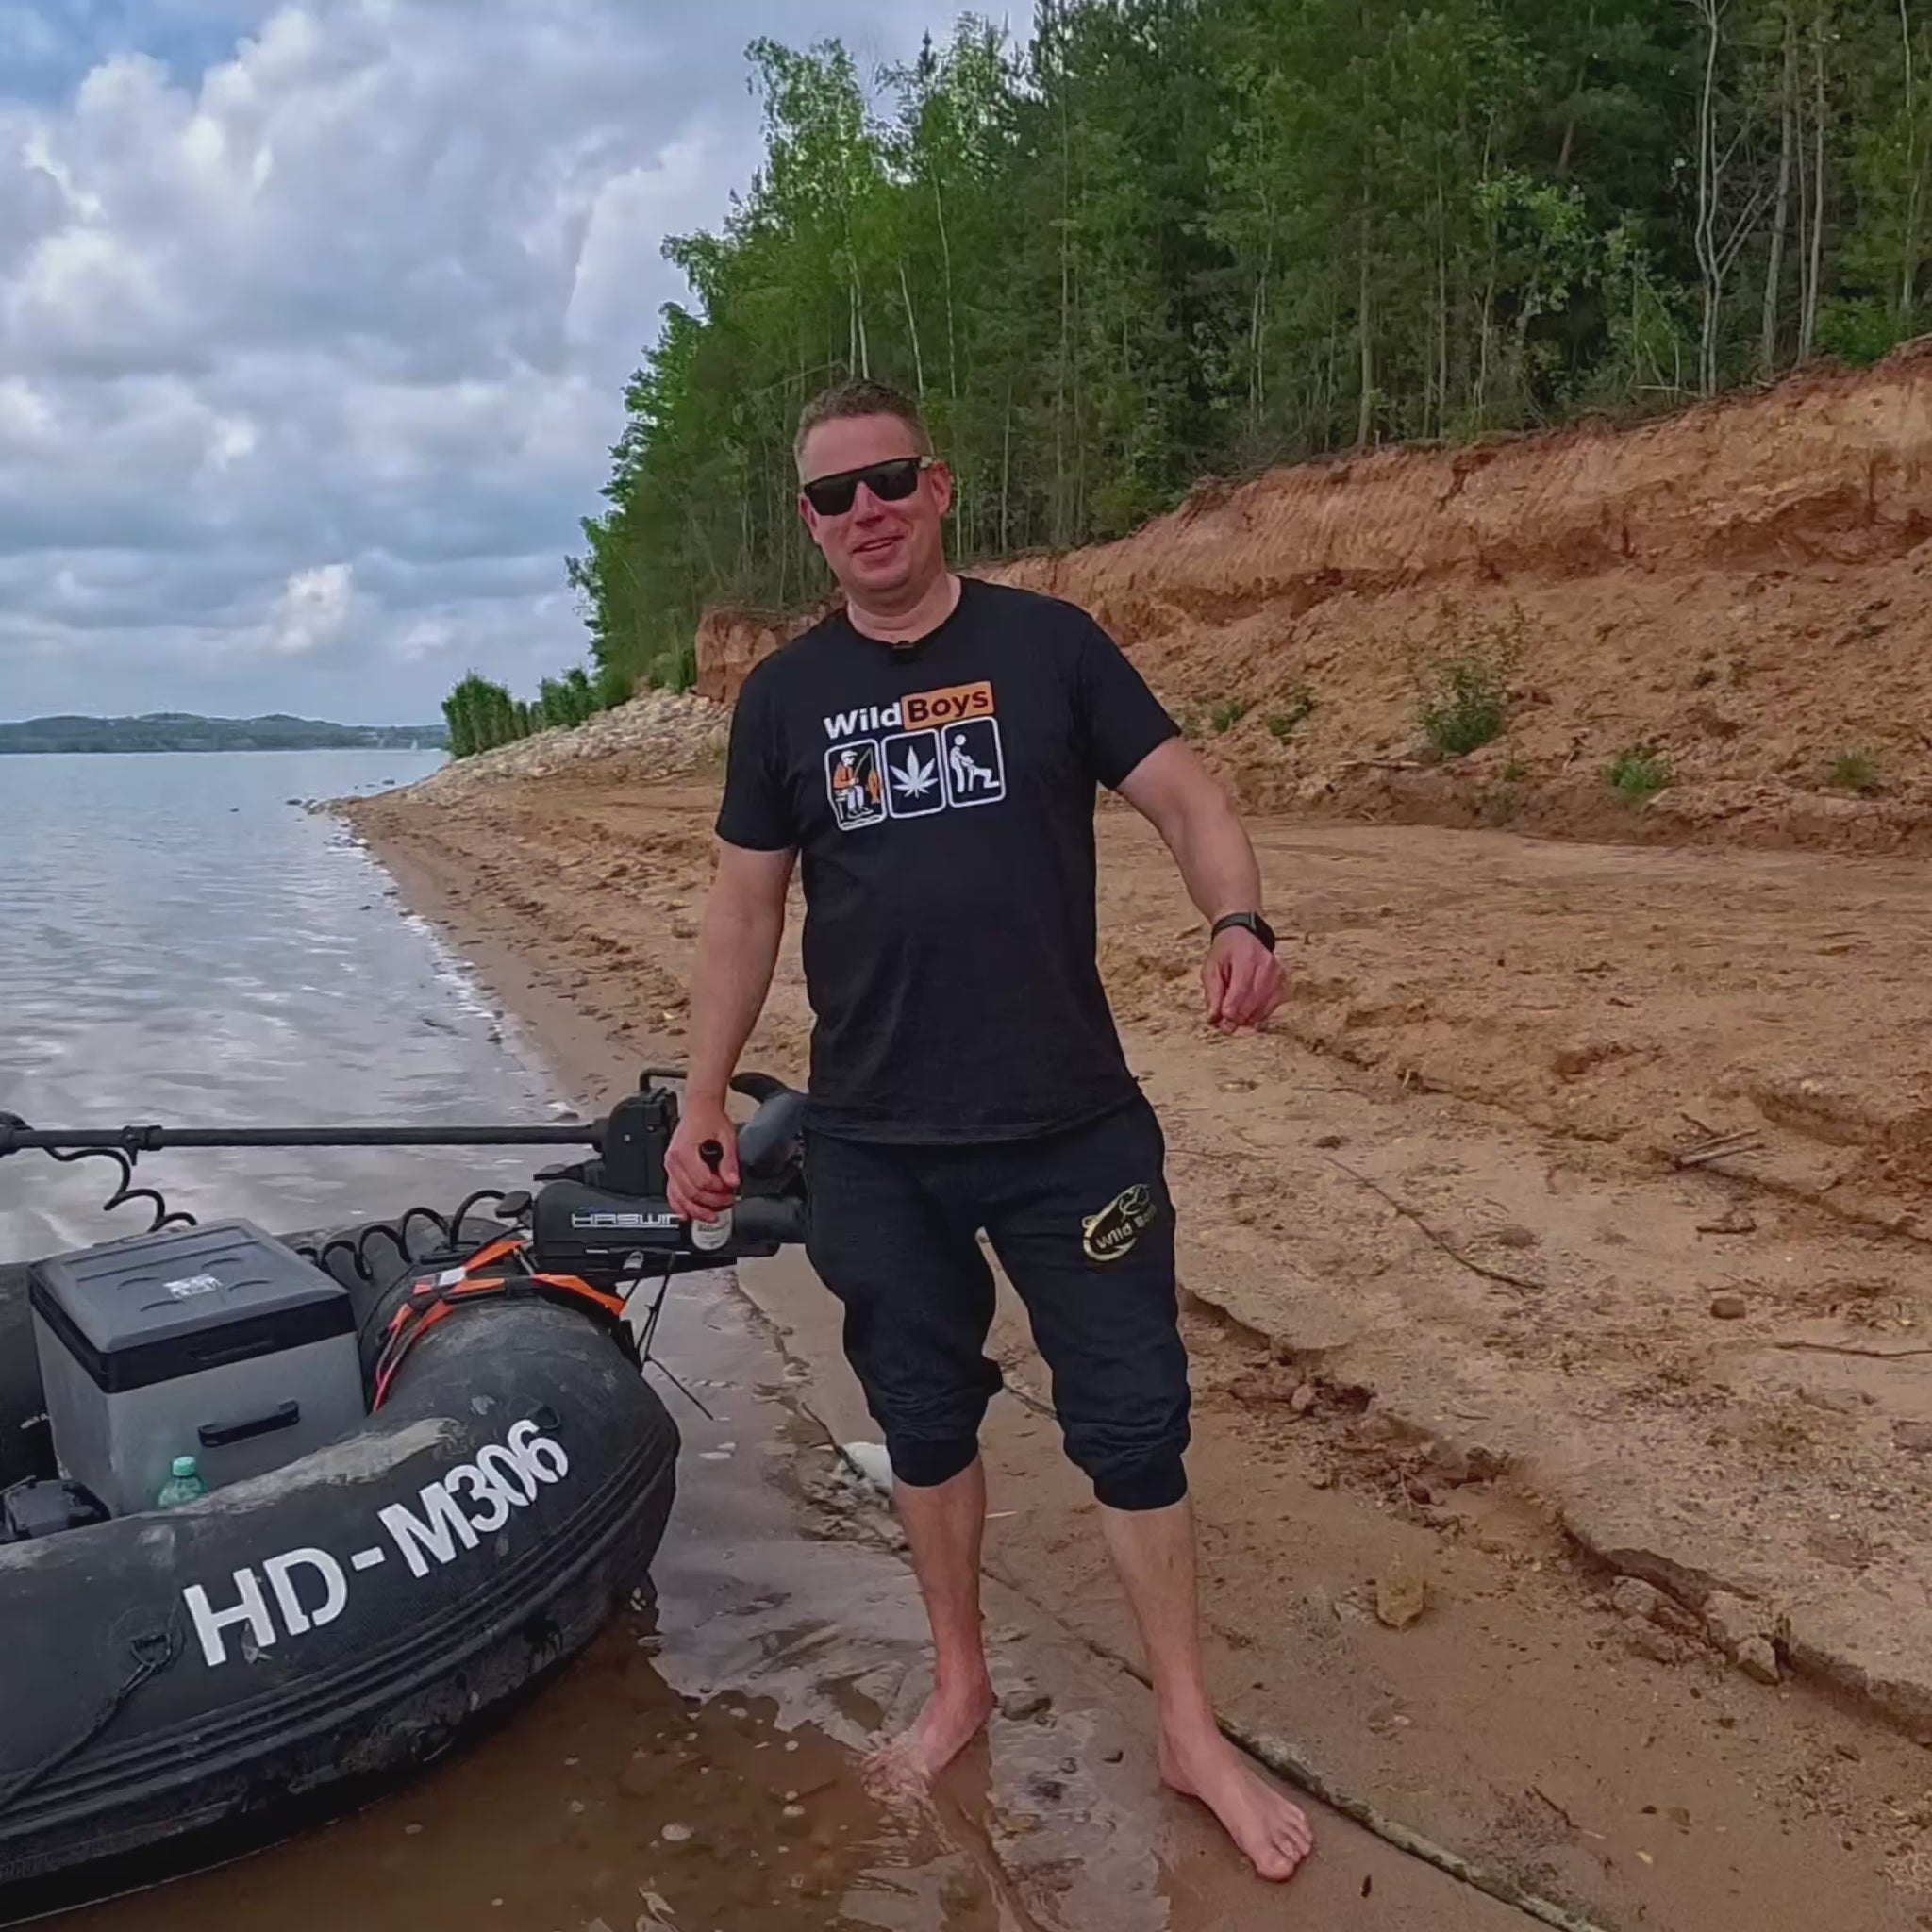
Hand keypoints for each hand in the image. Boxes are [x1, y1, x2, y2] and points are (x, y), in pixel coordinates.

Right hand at [666, 1099, 738, 1222]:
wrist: (700, 1109)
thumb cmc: (711, 1119)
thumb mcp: (727, 1138)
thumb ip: (729, 1162)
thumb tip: (733, 1181)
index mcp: (685, 1152)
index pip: (702, 1181)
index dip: (718, 1190)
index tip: (731, 1190)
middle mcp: (673, 1161)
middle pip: (691, 1193)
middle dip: (711, 1202)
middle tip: (728, 1201)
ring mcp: (670, 1166)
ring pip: (679, 1198)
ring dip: (697, 1210)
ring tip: (713, 1216)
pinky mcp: (671, 1170)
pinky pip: (671, 1193)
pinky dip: (679, 1206)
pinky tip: (687, 1215)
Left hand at [1202, 926, 1284, 1033]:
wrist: (1244, 937)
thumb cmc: (1225, 953)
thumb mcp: (1211, 968)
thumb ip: (1212, 994)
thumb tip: (1213, 1019)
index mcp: (1247, 957)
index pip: (1241, 991)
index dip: (1230, 1011)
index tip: (1220, 1022)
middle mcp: (1267, 966)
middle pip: (1253, 1002)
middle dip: (1237, 1018)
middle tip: (1224, 1024)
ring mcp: (1278, 975)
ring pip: (1263, 1009)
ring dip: (1246, 1019)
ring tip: (1234, 1015)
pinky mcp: (1284, 983)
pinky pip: (1271, 1008)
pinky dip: (1258, 1015)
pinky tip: (1247, 1013)